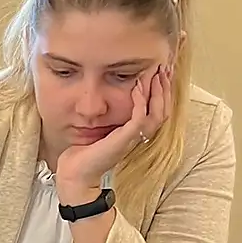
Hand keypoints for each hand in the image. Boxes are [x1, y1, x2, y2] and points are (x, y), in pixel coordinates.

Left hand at [54, 64, 171, 197]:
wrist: (76, 173)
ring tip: (155, 75)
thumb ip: (111, 116)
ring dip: (158, 93)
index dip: (162, 93)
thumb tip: (111, 97)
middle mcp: (138, 136)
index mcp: (135, 134)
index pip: (158, 111)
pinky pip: (139, 118)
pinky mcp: (124, 139)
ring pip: (157, 114)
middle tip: (164, 69)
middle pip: (163, 111)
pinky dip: (140, 101)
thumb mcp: (102, 128)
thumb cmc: (85, 152)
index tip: (160, 74)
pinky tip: (137, 87)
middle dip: (165, 89)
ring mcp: (132, 138)